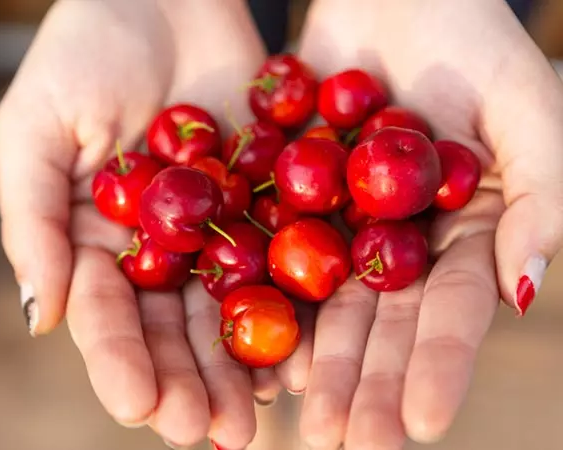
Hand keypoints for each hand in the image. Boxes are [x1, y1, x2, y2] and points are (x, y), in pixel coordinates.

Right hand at [0, 1, 296, 447]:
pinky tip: (304, 349)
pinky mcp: (268, 200)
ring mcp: (216, 229)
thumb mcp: (35, 129)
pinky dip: (292, 304)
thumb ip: (32, 220)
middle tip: (213, 434)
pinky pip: (282, 258)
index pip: (109, 316)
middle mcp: (160, 249)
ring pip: (230, 309)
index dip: (123, 363)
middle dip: (190, 382)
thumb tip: (41, 316)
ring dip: (243, 365)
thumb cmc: (82, 51)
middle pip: (174, 328)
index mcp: (99, 242)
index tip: (142, 407)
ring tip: (257, 418)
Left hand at [297, 0, 562, 447]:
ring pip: (320, 303)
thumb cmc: (476, 42)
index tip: (422, 428)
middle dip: (365, 385)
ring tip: (296, 417)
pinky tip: (246, 343)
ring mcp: (335, 224)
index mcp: (456, 237)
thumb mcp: (529, 113)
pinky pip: (268, 249)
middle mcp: (393, 244)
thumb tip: (526, 293)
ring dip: (309, 360)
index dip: (438, 370)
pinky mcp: (284, 194)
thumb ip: (540, 200)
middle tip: (343, 444)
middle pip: (379, 324)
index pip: (449, 315)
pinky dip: (258, 295)